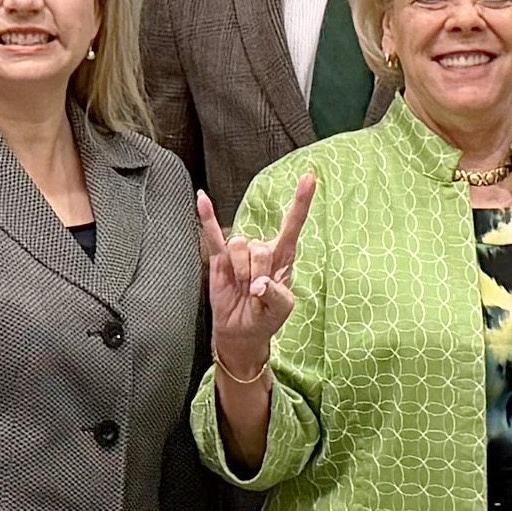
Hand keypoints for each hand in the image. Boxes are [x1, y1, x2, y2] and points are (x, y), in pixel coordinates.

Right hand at [197, 176, 314, 377]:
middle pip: (259, 246)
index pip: (293, 224)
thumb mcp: (282, 310)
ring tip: (241, 287)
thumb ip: (276, 295)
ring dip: (239, 270)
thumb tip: (258, 283)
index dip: (301, 202)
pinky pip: (212, 235)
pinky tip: (202, 198)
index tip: (309, 178)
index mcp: (283, 257)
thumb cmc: (266, 318)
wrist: (242, 332)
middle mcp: (262, 250)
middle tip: (255, 293)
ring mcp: (239, 253)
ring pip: (239, 246)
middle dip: (256, 272)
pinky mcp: (219, 259)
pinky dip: (206, 217)